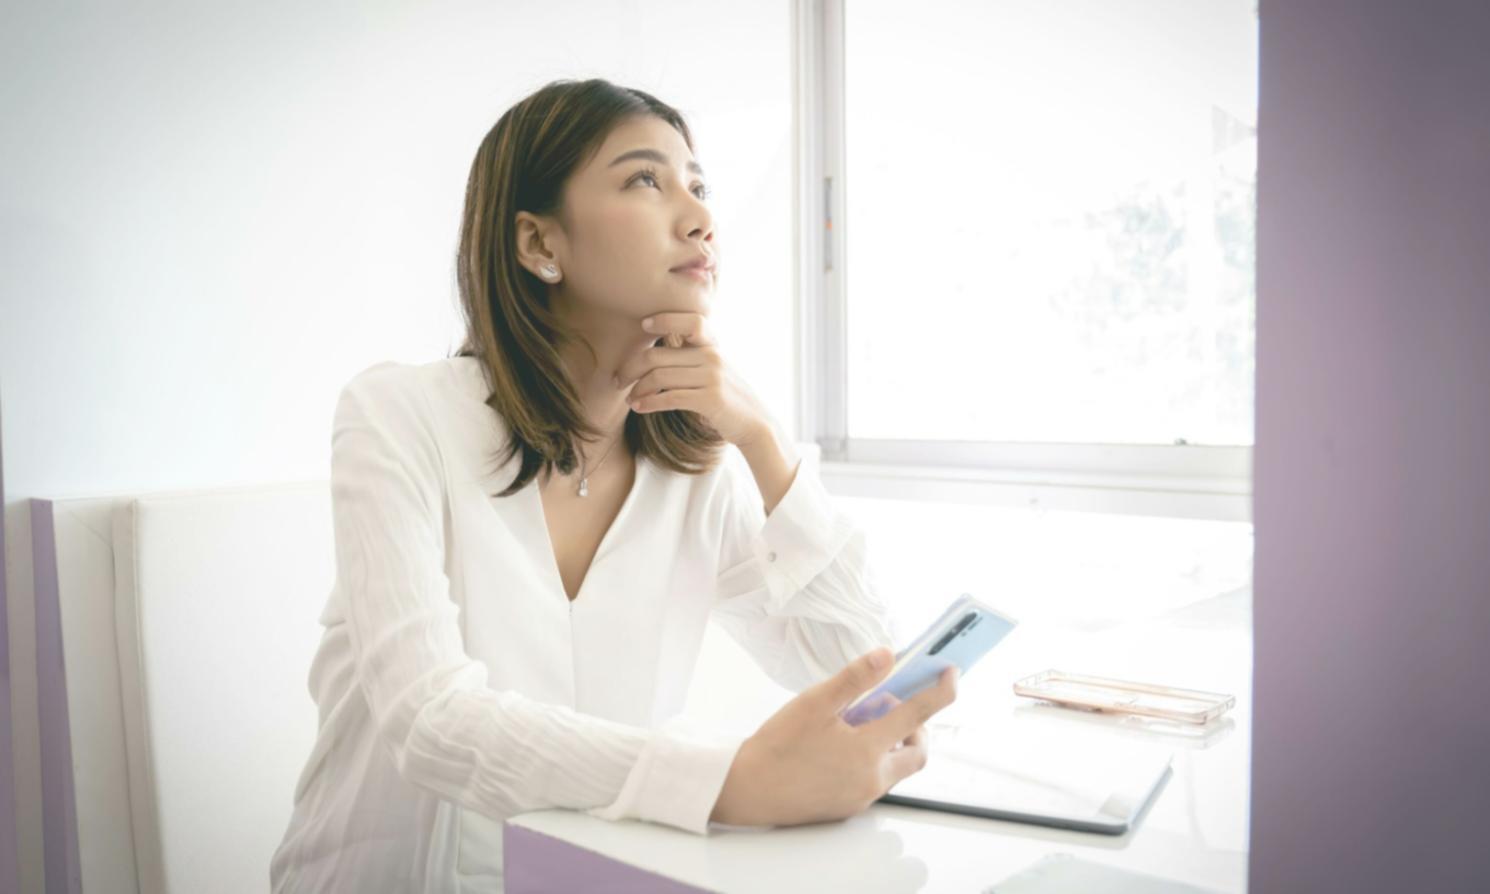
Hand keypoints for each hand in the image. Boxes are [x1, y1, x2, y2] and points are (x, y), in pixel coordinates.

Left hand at [614, 312, 775, 446]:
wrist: (755, 423)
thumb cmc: (727, 397)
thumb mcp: (713, 370)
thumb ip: (690, 358)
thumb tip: (653, 354)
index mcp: (711, 346)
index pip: (692, 322)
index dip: (666, 319)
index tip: (643, 324)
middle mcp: (712, 357)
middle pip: (658, 355)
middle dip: (631, 367)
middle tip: (618, 380)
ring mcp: (712, 378)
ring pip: (659, 377)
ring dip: (637, 390)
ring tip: (629, 400)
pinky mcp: (709, 399)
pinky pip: (669, 398)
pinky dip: (649, 403)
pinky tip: (639, 408)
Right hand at [709, 647, 959, 827]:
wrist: (746, 791)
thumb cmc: (777, 747)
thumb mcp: (814, 703)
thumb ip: (854, 679)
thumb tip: (887, 655)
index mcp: (867, 750)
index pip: (916, 715)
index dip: (939, 691)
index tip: (951, 674)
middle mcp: (872, 778)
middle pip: (916, 751)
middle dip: (915, 726)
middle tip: (889, 705)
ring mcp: (861, 796)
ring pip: (896, 767)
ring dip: (890, 742)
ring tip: (856, 723)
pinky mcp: (848, 807)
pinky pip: (875, 780)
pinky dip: (872, 758)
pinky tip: (841, 745)